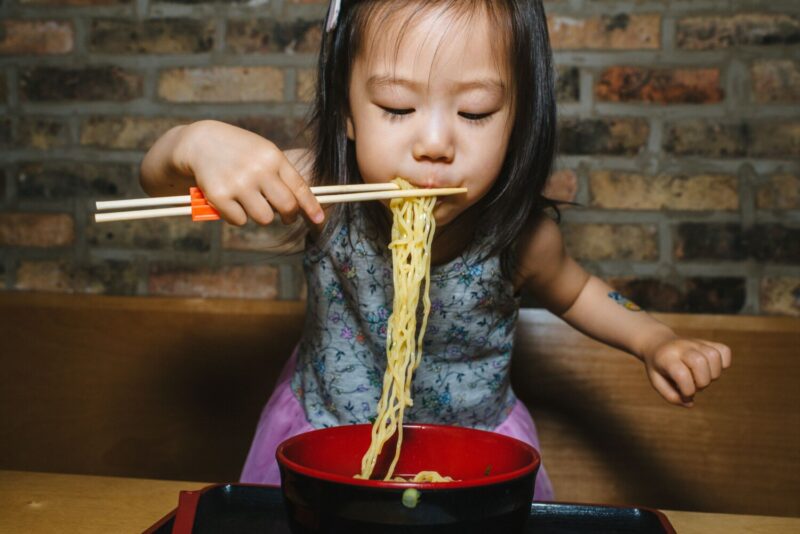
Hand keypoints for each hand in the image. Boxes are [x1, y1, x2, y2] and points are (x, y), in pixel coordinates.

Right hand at [176, 120, 323, 225]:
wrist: (200, 142)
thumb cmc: (239, 150)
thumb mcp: (263, 152)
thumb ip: (280, 174)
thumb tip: (298, 206)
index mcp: (273, 157)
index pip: (299, 187)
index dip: (311, 206)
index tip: (318, 219)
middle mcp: (258, 170)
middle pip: (286, 207)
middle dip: (289, 216)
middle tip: (285, 217)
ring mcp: (238, 183)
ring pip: (265, 218)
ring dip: (260, 215)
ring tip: (250, 202)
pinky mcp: (219, 196)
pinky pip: (240, 221)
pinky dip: (237, 216)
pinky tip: (230, 201)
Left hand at [642, 335, 731, 407]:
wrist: (658, 344)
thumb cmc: (658, 367)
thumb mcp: (656, 382)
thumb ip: (671, 396)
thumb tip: (690, 403)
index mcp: (666, 358)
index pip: (681, 374)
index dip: (687, 390)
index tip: (684, 394)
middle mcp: (682, 347)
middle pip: (700, 362)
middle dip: (702, 382)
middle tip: (694, 384)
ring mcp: (696, 343)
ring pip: (714, 356)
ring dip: (713, 374)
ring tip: (701, 377)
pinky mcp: (708, 343)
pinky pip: (724, 351)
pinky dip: (724, 364)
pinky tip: (711, 369)